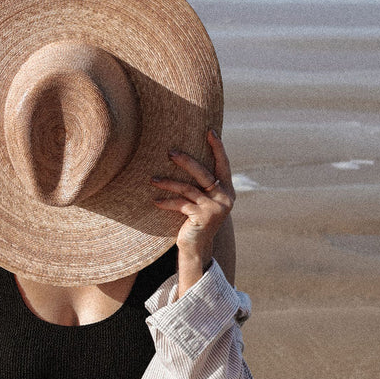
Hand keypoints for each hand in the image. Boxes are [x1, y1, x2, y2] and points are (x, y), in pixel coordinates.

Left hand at [151, 129, 234, 292]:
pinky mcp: (202, 218)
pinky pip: (181, 204)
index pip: (223, 164)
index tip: (210, 130)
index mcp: (227, 190)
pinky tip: (156, 201)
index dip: (217, 147)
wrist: (197, 247)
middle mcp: (225, 198)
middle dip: (186, 161)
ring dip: (168, 182)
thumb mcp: (203, 200)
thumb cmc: (196, 219)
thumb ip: (202, 184)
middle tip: (170, 152)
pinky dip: (167, 202)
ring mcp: (214, 208)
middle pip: (204, 173)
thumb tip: (188, 157)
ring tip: (152, 179)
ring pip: (189, 188)